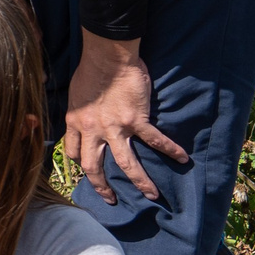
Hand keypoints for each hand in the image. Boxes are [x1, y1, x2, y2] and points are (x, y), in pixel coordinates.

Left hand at [64, 35, 182, 204]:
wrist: (109, 56)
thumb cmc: (91, 69)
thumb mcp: (75, 94)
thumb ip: (79, 111)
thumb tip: (82, 118)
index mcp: (75, 121)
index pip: (72, 151)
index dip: (79, 163)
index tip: (86, 170)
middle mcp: (92, 129)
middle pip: (92, 166)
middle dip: (101, 186)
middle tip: (110, 199)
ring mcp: (115, 126)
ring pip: (125, 162)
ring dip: (139, 181)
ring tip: (151, 195)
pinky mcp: (136, 119)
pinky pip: (154, 140)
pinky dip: (169, 150)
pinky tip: (182, 158)